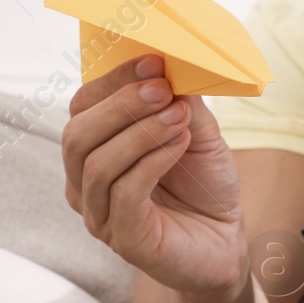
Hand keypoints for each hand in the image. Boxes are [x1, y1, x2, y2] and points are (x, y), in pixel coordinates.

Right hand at [61, 54, 248, 299]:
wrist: (226, 240)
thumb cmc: (204, 185)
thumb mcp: (197, 131)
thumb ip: (179, 101)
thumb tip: (170, 64)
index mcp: (96, 149)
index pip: (82, 106)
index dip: (112, 80)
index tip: (152, 62)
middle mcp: (86, 183)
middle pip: (77, 135)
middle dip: (121, 106)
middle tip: (163, 90)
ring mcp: (100, 214)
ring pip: (97, 165)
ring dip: (141, 133)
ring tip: (180, 119)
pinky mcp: (124, 239)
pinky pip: (124, 195)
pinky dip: (152, 162)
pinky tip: (180, 145)